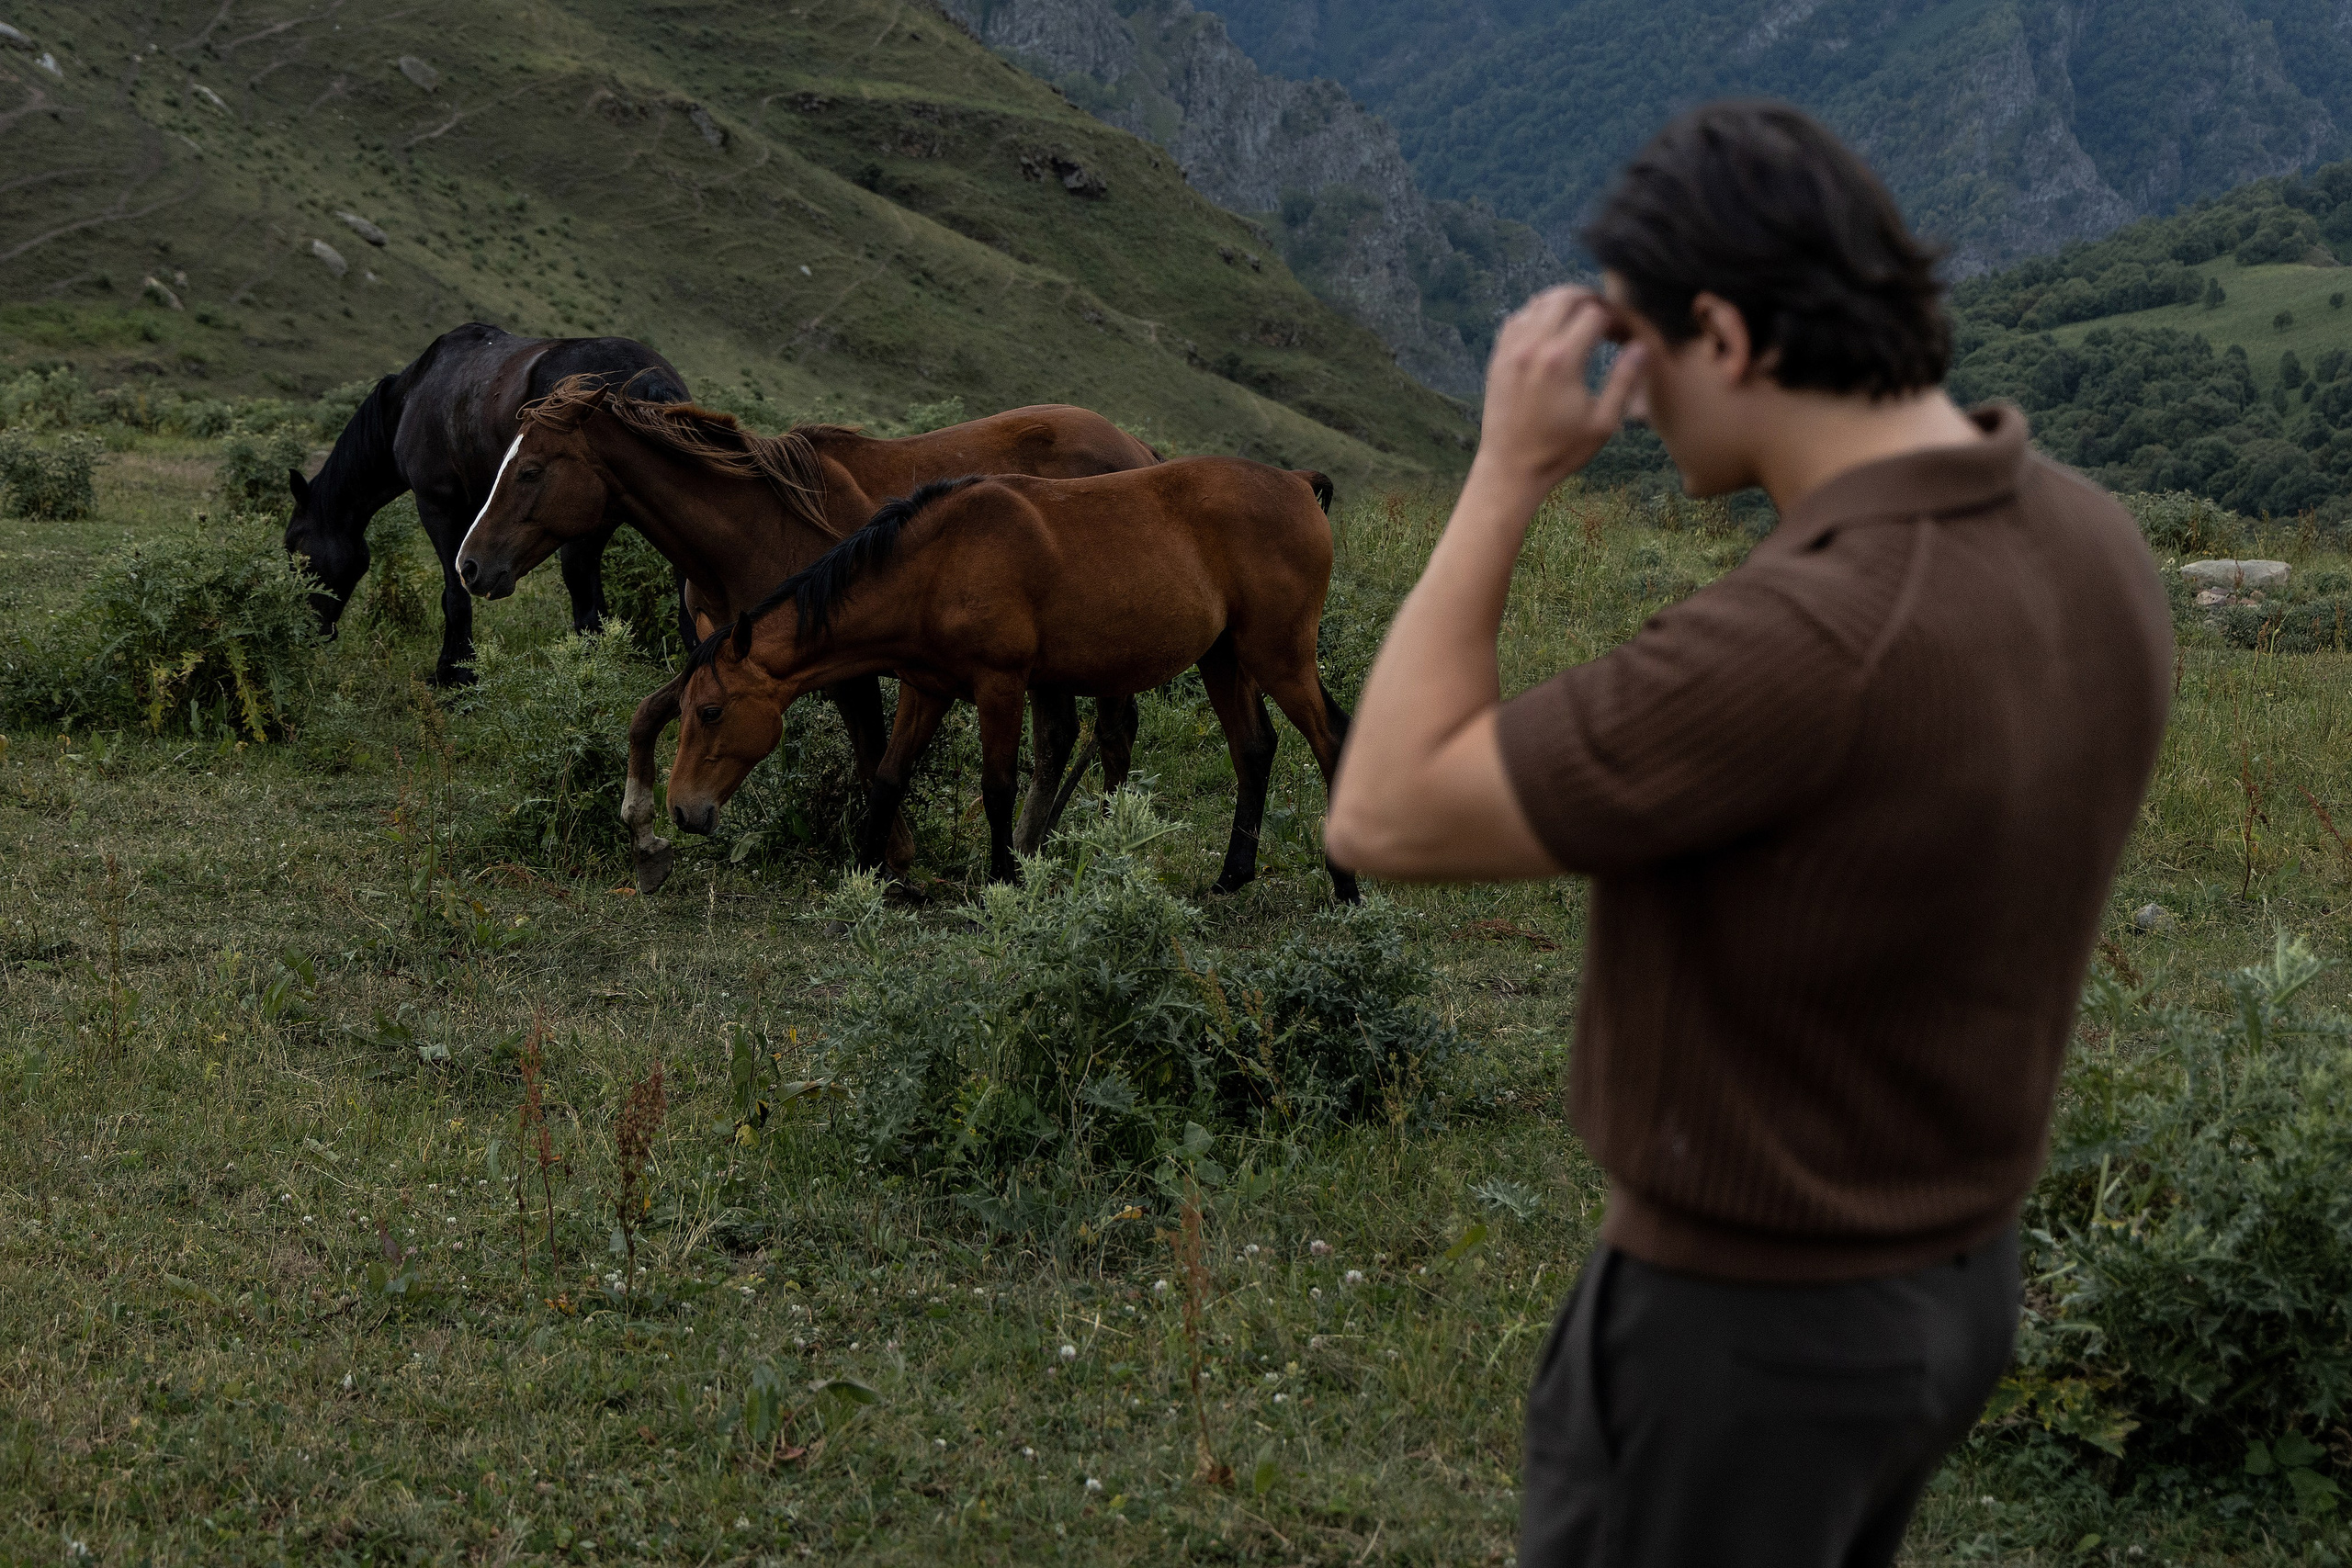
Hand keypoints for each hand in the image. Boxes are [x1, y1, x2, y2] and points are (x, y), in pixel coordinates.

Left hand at [1474, 286, 1646, 493]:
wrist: (1511, 468)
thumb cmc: (1560, 450)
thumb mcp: (1603, 423)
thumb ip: (1624, 380)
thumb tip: (1641, 346)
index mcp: (1563, 361)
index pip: (1594, 313)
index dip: (1614, 317)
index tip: (1620, 332)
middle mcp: (1534, 348)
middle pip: (1565, 296)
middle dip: (1589, 299)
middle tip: (1603, 316)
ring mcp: (1512, 351)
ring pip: (1539, 302)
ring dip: (1562, 303)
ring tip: (1579, 319)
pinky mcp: (1498, 359)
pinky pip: (1517, 319)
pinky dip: (1536, 315)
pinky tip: (1550, 330)